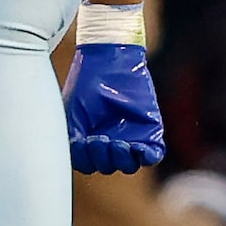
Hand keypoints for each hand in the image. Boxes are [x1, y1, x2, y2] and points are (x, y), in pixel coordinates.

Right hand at [64, 43, 165, 174]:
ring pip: (129, 164)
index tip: (85, 141)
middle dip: (103, 158)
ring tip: (118, 144)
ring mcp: (130, 137)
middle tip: (101, 139)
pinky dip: (145, 156)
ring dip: (122, 160)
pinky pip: (152, 154)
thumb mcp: (73, 113)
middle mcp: (110, 142)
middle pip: (108, 166)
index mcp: (90, 140)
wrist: (109, 59)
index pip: (88, 164)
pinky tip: (136, 147)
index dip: (87, 159)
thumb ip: (73, 139)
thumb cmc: (86, 83)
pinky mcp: (150, 131)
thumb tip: (74, 158)